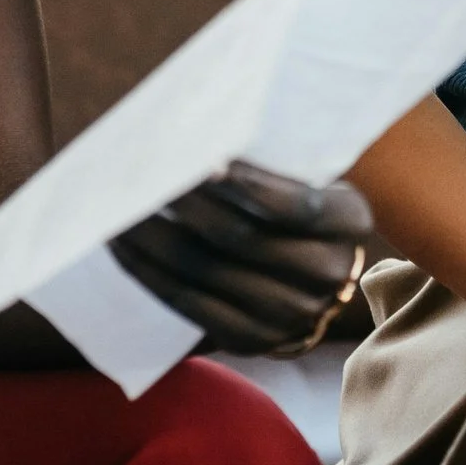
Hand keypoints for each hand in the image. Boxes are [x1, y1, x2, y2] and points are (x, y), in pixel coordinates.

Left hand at [109, 161, 373, 354]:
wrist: (320, 278)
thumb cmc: (299, 202)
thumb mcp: (309, 173)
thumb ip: (272, 157)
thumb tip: (199, 124)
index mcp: (348, 220)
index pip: (296, 204)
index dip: (247, 184)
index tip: (203, 158)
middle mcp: (328, 274)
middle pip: (241, 238)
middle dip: (183, 205)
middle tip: (138, 174)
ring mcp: (292, 316)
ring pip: (207, 272)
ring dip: (153, 238)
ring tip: (116, 207)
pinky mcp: (253, 340)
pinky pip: (190, 305)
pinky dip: (150, 273)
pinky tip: (122, 246)